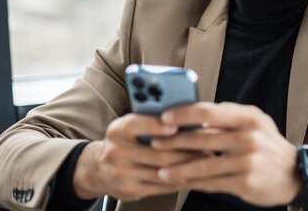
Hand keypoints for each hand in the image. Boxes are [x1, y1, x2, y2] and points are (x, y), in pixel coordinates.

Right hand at [73, 113, 208, 201]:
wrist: (99, 168)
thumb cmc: (125, 140)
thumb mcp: (131, 125)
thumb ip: (151, 119)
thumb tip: (186, 115)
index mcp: (118, 130)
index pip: (137, 125)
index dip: (158, 125)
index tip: (178, 125)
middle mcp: (116, 152)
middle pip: (158, 153)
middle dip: (187, 150)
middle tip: (209, 145)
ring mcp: (122, 174)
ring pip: (163, 172)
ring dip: (189, 167)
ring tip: (208, 160)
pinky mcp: (130, 191)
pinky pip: (162, 187)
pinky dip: (181, 181)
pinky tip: (196, 174)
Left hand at [151, 102, 302, 206]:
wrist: (295, 174)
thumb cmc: (269, 145)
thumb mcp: (256, 122)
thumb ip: (229, 116)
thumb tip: (197, 114)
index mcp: (248, 118)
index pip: (209, 111)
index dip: (183, 114)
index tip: (163, 118)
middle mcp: (248, 137)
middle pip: (201, 138)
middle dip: (173, 142)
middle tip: (153, 145)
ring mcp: (247, 162)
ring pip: (203, 164)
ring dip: (177, 168)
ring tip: (160, 170)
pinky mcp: (244, 183)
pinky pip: (211, 183)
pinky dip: (193, 183)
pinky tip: (181, 182)